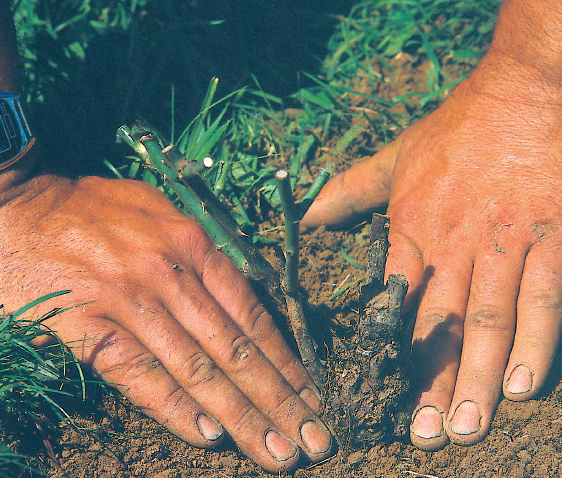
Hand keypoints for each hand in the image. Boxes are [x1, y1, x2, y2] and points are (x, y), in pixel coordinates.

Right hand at [1, 175, 332, 471]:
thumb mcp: (164, 212)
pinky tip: (209, 437)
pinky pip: (139, 376)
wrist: (23, 204)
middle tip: (314, 441)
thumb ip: (206, 252)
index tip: (313, 396)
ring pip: (198, 370)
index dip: (288, 361)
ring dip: (242, 417)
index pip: (254, 316)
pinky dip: (176, 409)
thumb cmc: (98, 208)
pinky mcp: (86, 326)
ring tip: (276, 453)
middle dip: (280, 402)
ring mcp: (129, 302)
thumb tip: (247, 295)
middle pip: (236, 351)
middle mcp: (171, 275)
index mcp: (194, 245)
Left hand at [302, 50, 561, 449]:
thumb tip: (307, 216)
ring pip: (487, 322)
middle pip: (439, 325)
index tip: (383, 393)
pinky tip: (522, 385)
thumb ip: (350, 190)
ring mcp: (506, 242)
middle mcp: (455, 243)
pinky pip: (544, 298)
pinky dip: (535, 343)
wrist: (525, 91)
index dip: (390, 351)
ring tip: (468, 428)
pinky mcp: (553, 237)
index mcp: (412, 227)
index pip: (395, 302)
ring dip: (477, 380)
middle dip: (433, 384)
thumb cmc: (459, 128)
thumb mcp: (396, 156)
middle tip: (426, 436)